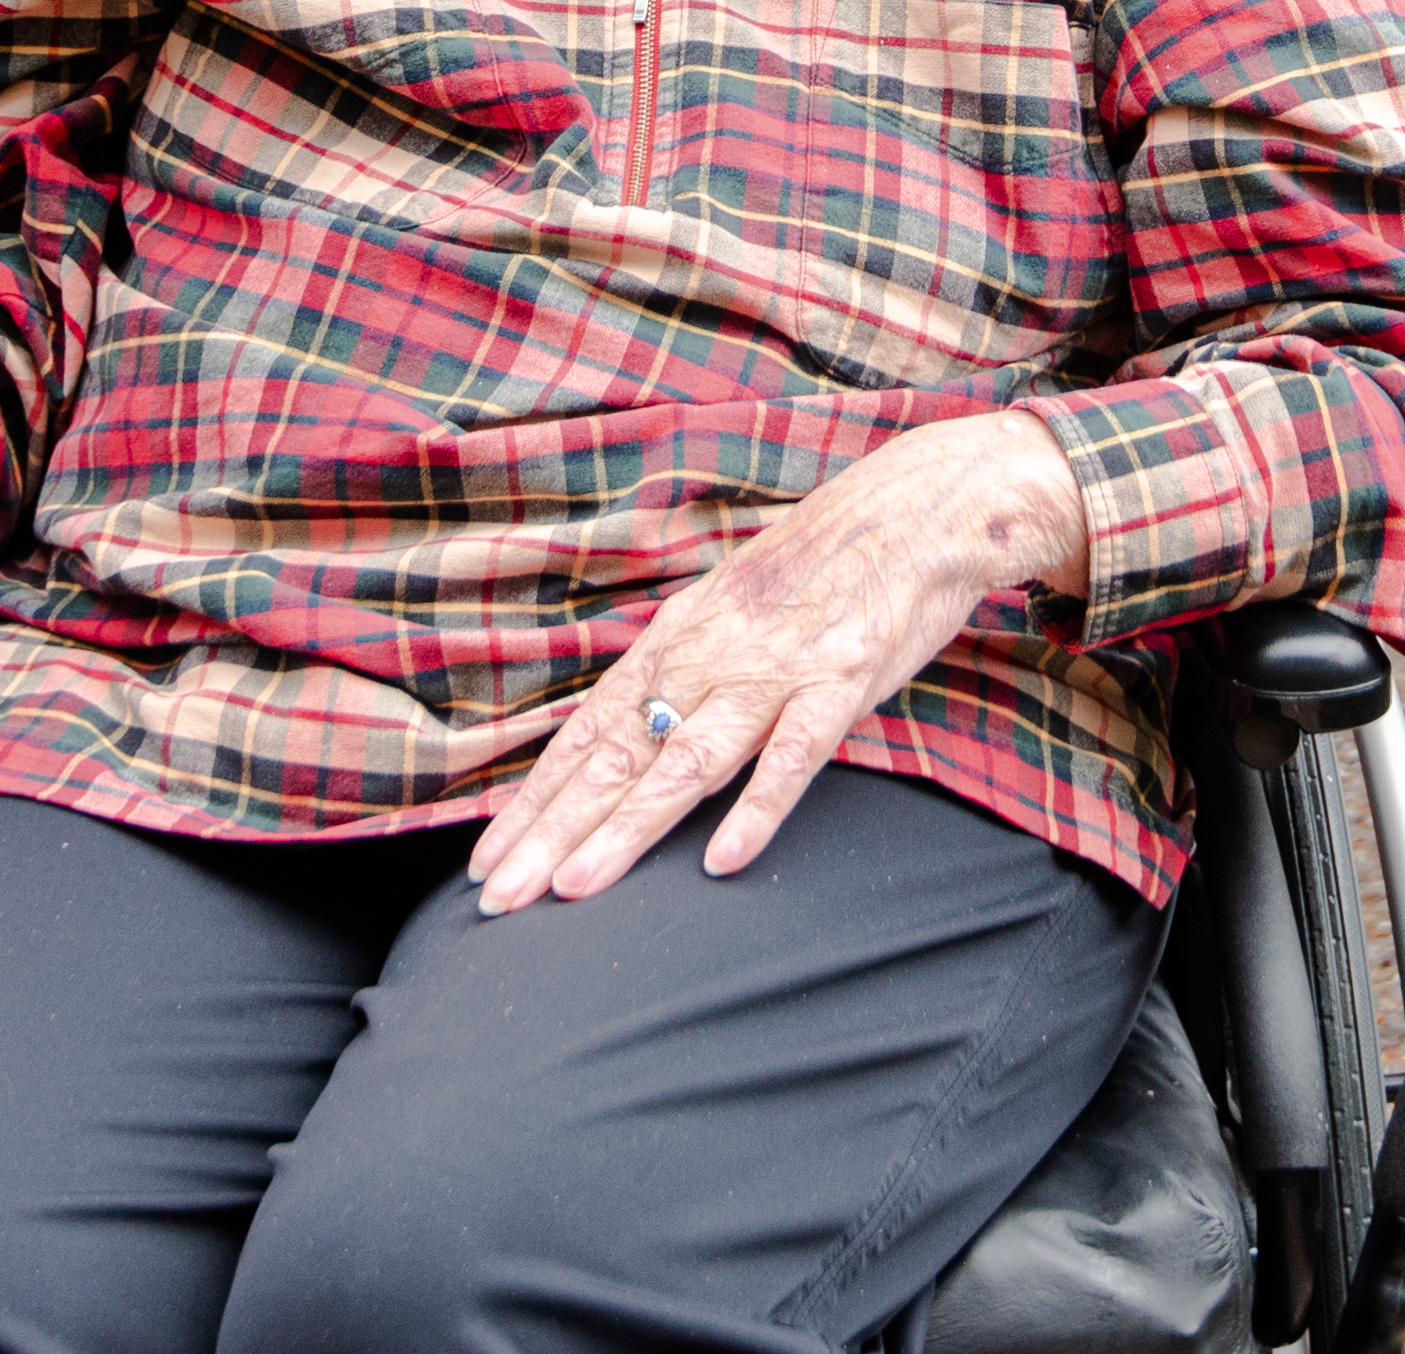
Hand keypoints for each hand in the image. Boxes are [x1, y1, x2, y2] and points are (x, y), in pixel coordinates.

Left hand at [469, 409, 1089, 911]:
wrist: (915, 509)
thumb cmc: (821, 569)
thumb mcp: (730, 611)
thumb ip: (682, 673)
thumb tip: (626, 739)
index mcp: (676, 639)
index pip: (588, 732)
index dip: (536, 799)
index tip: (488, 860)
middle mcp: (710, 656)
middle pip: (617, 755)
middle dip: (553, 830)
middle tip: (499, 895)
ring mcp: (774, 670)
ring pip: (687, 760)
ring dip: (627, 827)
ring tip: (574, 886)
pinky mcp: (841, 681)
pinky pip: (794, 753)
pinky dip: (758, 807)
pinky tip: (722, 860)